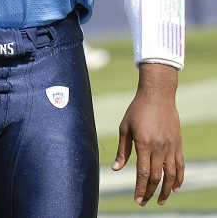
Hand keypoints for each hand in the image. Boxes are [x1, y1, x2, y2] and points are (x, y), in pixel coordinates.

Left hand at [113, 66, 183, 205]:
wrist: (157, 95)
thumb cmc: (137, 109)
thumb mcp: (125, 127)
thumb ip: (122, 150)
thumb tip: (115, 169)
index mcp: (144, 143)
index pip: (143, 173)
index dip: (141, 188)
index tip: (137, 199)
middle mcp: (159, 147)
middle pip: (156, 177)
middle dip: (150, 192)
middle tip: (145, 202)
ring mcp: (171, 146)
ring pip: (171, 175)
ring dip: (166, 190)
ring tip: (160, 200)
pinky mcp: (178, 144)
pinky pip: (180, 165)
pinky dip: (178, 178)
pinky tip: (174, 187)